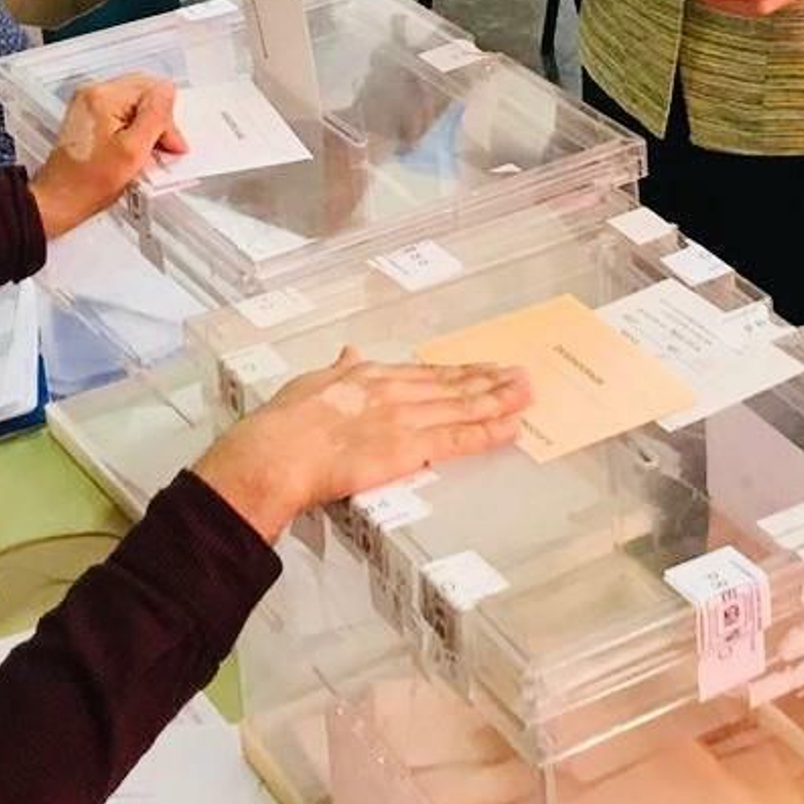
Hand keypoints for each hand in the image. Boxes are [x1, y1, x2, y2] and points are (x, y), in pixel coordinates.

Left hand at [28, 75, 187, 237]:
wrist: (60, 199)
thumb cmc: (87, 183)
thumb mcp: (133, 151)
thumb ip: (155, 117)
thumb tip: (168, 92)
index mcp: (103, 97)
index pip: (154, 91)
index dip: (166, 120)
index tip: (167, 143)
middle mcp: (93, 94)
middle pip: (144, 93)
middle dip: (158, 121)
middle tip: (161, 148)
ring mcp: (89, 105)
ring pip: (135, 104)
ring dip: (147, 127)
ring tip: (143, 153)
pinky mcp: (89, 117)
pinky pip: (122, 114)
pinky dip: (133, 130)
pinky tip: (132, 151)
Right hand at [193, 346, 529, 542]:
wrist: (277, 451)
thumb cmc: (284, 424)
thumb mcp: (311, 383)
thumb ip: (337, 370)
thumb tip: (349, 352)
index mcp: (370, 375)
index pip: (425, 374)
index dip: (457, 372)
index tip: (480, 368)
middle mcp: (395, 391)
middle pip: (452, 385)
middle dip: (489, 381)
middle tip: (520, 376)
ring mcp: (406, 418)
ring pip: (464, 407)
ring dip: (499, 401)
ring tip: (526, 394)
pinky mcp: (411, 447)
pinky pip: (459, 439)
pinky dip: (489, 432)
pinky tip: (511, 427)